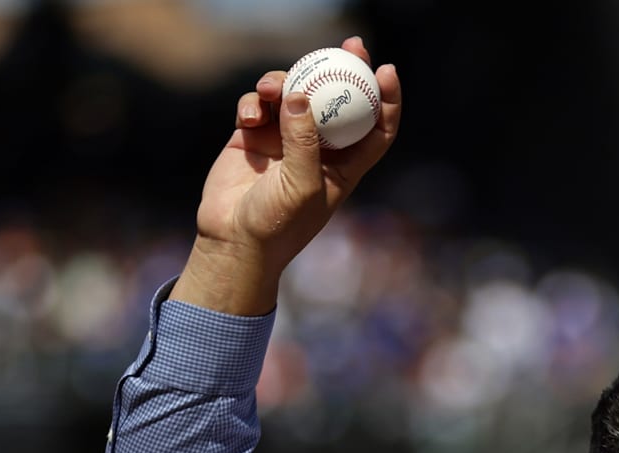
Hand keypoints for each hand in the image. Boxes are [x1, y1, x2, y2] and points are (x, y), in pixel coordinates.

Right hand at [171, 37, 401, 313]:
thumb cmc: (277, 225)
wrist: (232, 241)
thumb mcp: (302, 185)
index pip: (376, 127)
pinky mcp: (251, 136)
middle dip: (343, 70)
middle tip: (349, 45)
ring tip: (272, 89)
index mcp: (343, 166)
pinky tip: (249, 117)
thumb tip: (301, 93)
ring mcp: (283, 139)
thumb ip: (305, 140)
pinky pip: (257, 104)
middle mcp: (316, 149)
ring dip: (285, 83)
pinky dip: (254, 102)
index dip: (386, 98)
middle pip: (337, 100)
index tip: (385, 70)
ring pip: (293, 94)